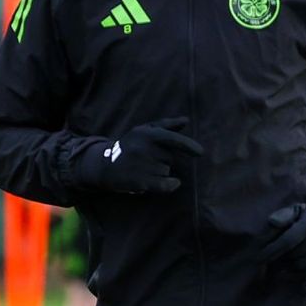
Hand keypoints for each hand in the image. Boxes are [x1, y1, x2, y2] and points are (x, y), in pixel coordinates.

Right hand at [70, 119, 201, 194]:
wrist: (105, 165)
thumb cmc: (130, 146)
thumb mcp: (144, 131)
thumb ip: (166, 125)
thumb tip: (186, 121)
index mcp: (146, 134)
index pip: (172, 139)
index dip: (188, 145)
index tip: (200, 153)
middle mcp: (143, 149)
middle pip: (170, 158)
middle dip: (164, 159)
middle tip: (147, 159)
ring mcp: (141, 166)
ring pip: (166, 171)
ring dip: (160, 172)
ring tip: (144, 169)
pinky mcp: (140, 182)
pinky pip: (165, 184)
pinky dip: (171, 185)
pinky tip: (173, 183)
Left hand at [258, 199, 305, 280]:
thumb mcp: (296, 209)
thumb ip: (283, 215)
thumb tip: (271, 222)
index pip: (288, 241)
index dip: (271, 251)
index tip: (258, 257)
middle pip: (292, 256)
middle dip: (277, 259)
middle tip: (268, 260)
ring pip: (299, 266)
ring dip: (286, 266)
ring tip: (279, 263)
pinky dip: (296, 276)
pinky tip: (286, 272)